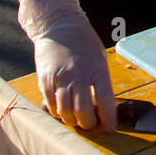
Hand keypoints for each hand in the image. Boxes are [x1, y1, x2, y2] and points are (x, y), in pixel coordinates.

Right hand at [18, 0, 115, 132]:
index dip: (108, 117)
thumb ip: (100, 80)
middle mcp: (78, 74)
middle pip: (83, 109)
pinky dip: (56, 112)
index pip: (105, 99)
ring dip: (71, 120)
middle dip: (88, 123)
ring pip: (65, 110)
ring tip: (76, 120)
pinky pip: (50, 103)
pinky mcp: (45, 79)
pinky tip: (62, 111)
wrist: (59, 26)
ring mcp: (60, 77)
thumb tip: (102, 105)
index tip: (109, 128)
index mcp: (96, 68)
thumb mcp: (99, 58)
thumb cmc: (83, 43)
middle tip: (90, 124)